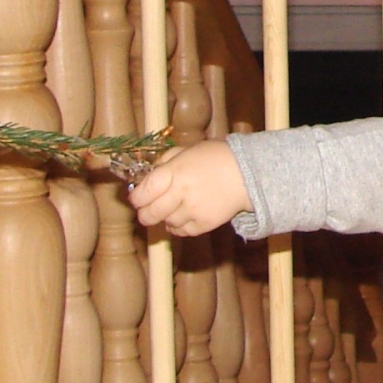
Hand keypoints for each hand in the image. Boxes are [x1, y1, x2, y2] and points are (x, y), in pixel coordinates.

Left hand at [127, 138, 250, 237]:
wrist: (246, 174)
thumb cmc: (214, 158)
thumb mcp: (187, 151)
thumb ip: (164, 162)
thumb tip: (145, 177)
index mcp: (176, 171)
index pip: (145, 191)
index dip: (136, 198)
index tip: (137, 198)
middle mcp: (182, 192)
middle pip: (150, 213)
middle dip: (144, 213)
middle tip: (146, 209)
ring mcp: (193, 211)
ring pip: (165, 223)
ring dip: (164, 217)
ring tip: (172, 207)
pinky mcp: (204, 225)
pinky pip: (181, 231)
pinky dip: (178, 226)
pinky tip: (183, 215)